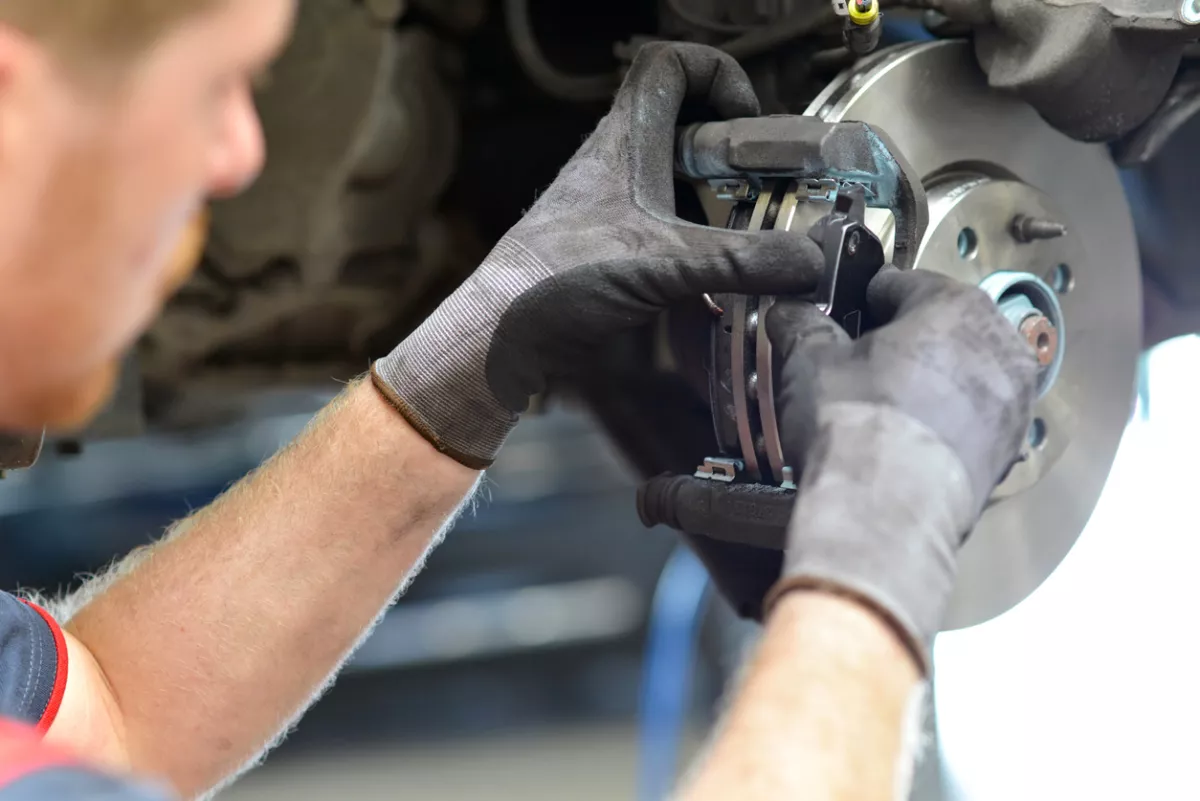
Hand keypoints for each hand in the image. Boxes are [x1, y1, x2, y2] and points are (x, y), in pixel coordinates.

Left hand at [372, 42, 824, 467]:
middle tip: (764, 189)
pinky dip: (696, 249)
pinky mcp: (607, 247)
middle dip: (732, 153)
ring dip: (717, 204)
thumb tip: (809, 261)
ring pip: (676, 181)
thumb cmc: (553, 280)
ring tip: (751, 240)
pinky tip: (716, 288)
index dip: (718, 75)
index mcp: (626, 141)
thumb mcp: (662, 265)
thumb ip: (740, 261)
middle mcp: (617, 164)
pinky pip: (664, 231)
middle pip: (684, 125)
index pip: (671, 64)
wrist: (496, 335)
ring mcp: (611, 206)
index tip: (748, 121)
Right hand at [765, 267, 1037, 672]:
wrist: (885, 511)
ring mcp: (1012, 402)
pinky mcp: (1008, 452)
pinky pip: (971, 421)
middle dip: (902, 342)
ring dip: (927, 383)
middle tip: (858, 365)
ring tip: (880, 408)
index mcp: (954, 305)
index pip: (902, 283)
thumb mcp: (809, 361)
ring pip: (961, 376)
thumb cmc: (857, 424)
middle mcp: (998, 345)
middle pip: (941, 329)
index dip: (862, 299)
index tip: (843, 315)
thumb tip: (789, 313)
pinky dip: (942, 424)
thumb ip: (801, 325)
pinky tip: (902, 442)